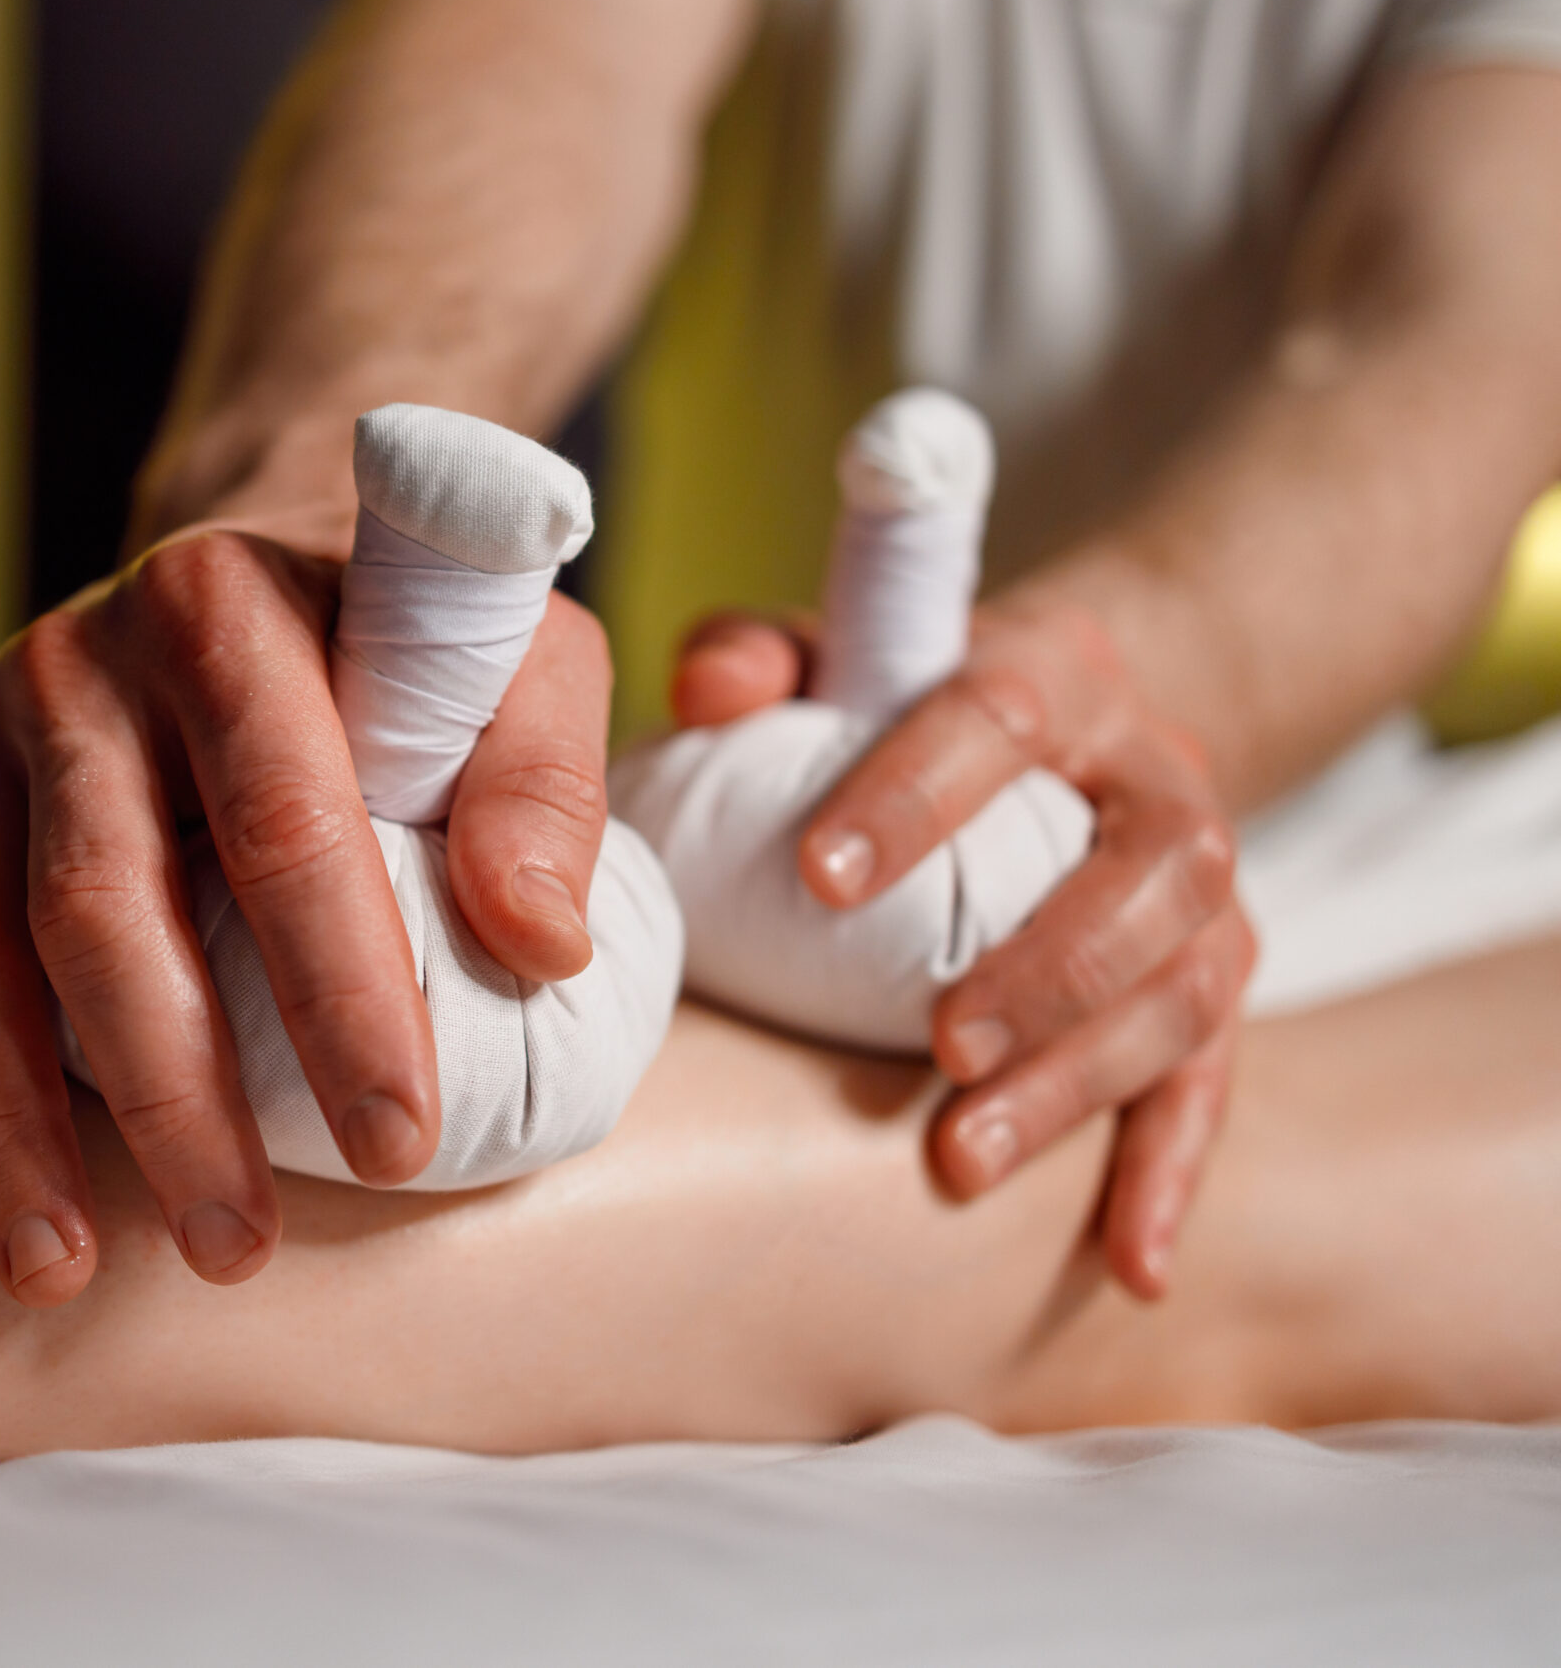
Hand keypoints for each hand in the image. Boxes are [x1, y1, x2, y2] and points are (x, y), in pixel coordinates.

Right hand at [0, 528, 614, 1306]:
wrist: (244, 563)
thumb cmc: (398, 642)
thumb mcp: (515, 657)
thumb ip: (538, 780)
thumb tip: (539, 946)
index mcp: (226, 615)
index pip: (284, 821)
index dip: (339, 990)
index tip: (395, 1141)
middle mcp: (82, 670)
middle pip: (103, 907)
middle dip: (164, 1094)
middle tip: (233, 1247)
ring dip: (6, 1117)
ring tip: (59, 1267)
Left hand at [673, 602, 1254, 1299]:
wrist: (1075, 724)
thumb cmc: (912, 701)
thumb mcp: (836, 656)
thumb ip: (763, 661)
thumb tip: (703, 690)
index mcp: (1060, 675)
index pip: (1001, 719)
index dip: (917, 795)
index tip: (819, 880)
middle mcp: (1160, 777)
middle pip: (1144, 872)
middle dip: (1047, 968)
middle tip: (939, 1046)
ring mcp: (1208, 889)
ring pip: (1186, 988)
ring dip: (1082, 1081)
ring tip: (961, 1158)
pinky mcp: (1221, 980)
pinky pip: (1215, 1081)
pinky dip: (1171, 1173)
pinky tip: (1131, 1267)